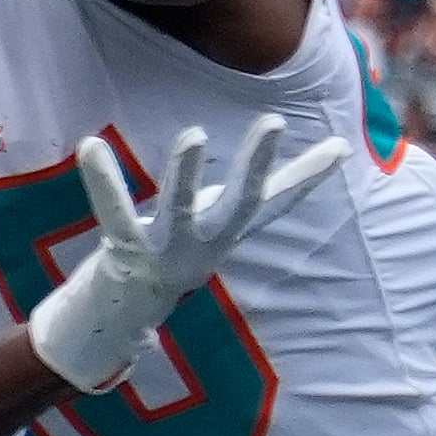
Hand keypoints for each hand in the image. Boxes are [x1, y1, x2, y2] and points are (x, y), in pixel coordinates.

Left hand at [28, 116, 351, 391]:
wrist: (127, 312)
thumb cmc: (185, 245)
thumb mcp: (230, 216)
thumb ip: (279, 187)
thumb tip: (343, 148)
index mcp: (228, 229)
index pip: (276, 200)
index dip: (308, 175)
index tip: (341, 146)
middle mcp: (205, 242)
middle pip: (240, 203)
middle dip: (256, 165)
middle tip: (273, 122)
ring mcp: (168, 248)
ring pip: (180, 209)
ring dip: (186, 173)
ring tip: (195, 134)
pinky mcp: (126, 249)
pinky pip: (113, 211)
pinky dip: (103, 179)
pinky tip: (92, 145)